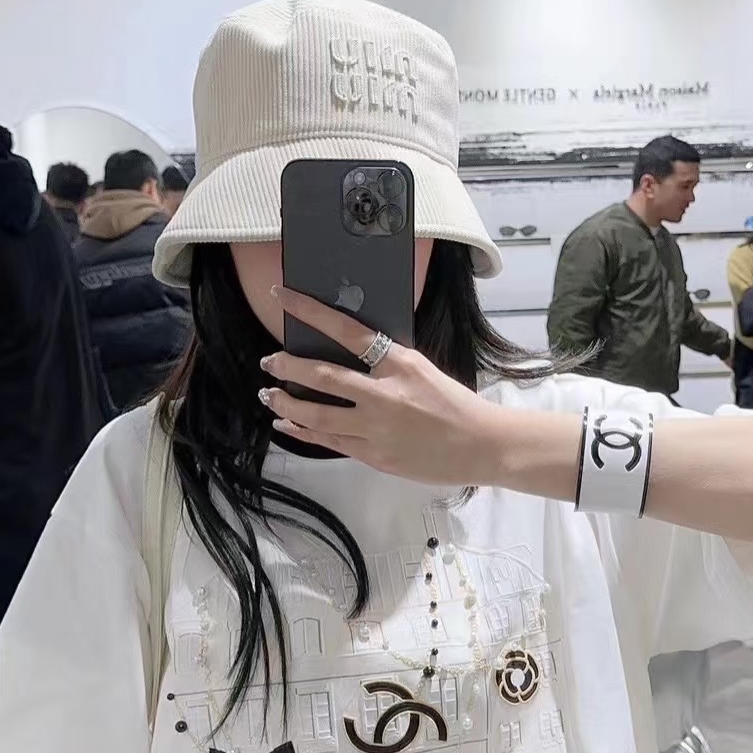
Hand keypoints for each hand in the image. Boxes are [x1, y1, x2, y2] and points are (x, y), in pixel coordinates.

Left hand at [260, 286, 510, 486]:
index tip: (281, 295)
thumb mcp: (424, 370)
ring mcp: (377, 428)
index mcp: (400, 364)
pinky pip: (330, 442)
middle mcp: (385, 394)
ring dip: (287, 403)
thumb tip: (350, 351)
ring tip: (269, 396)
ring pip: (318, 415)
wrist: (482, 446)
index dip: (309, 311)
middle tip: (269, 361)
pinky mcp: (375, 456)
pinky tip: (287, 424)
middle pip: (324, 375)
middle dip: (288, 366)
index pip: (347, 330)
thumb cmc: (456, 406)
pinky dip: (304, 431)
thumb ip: (388, 363)